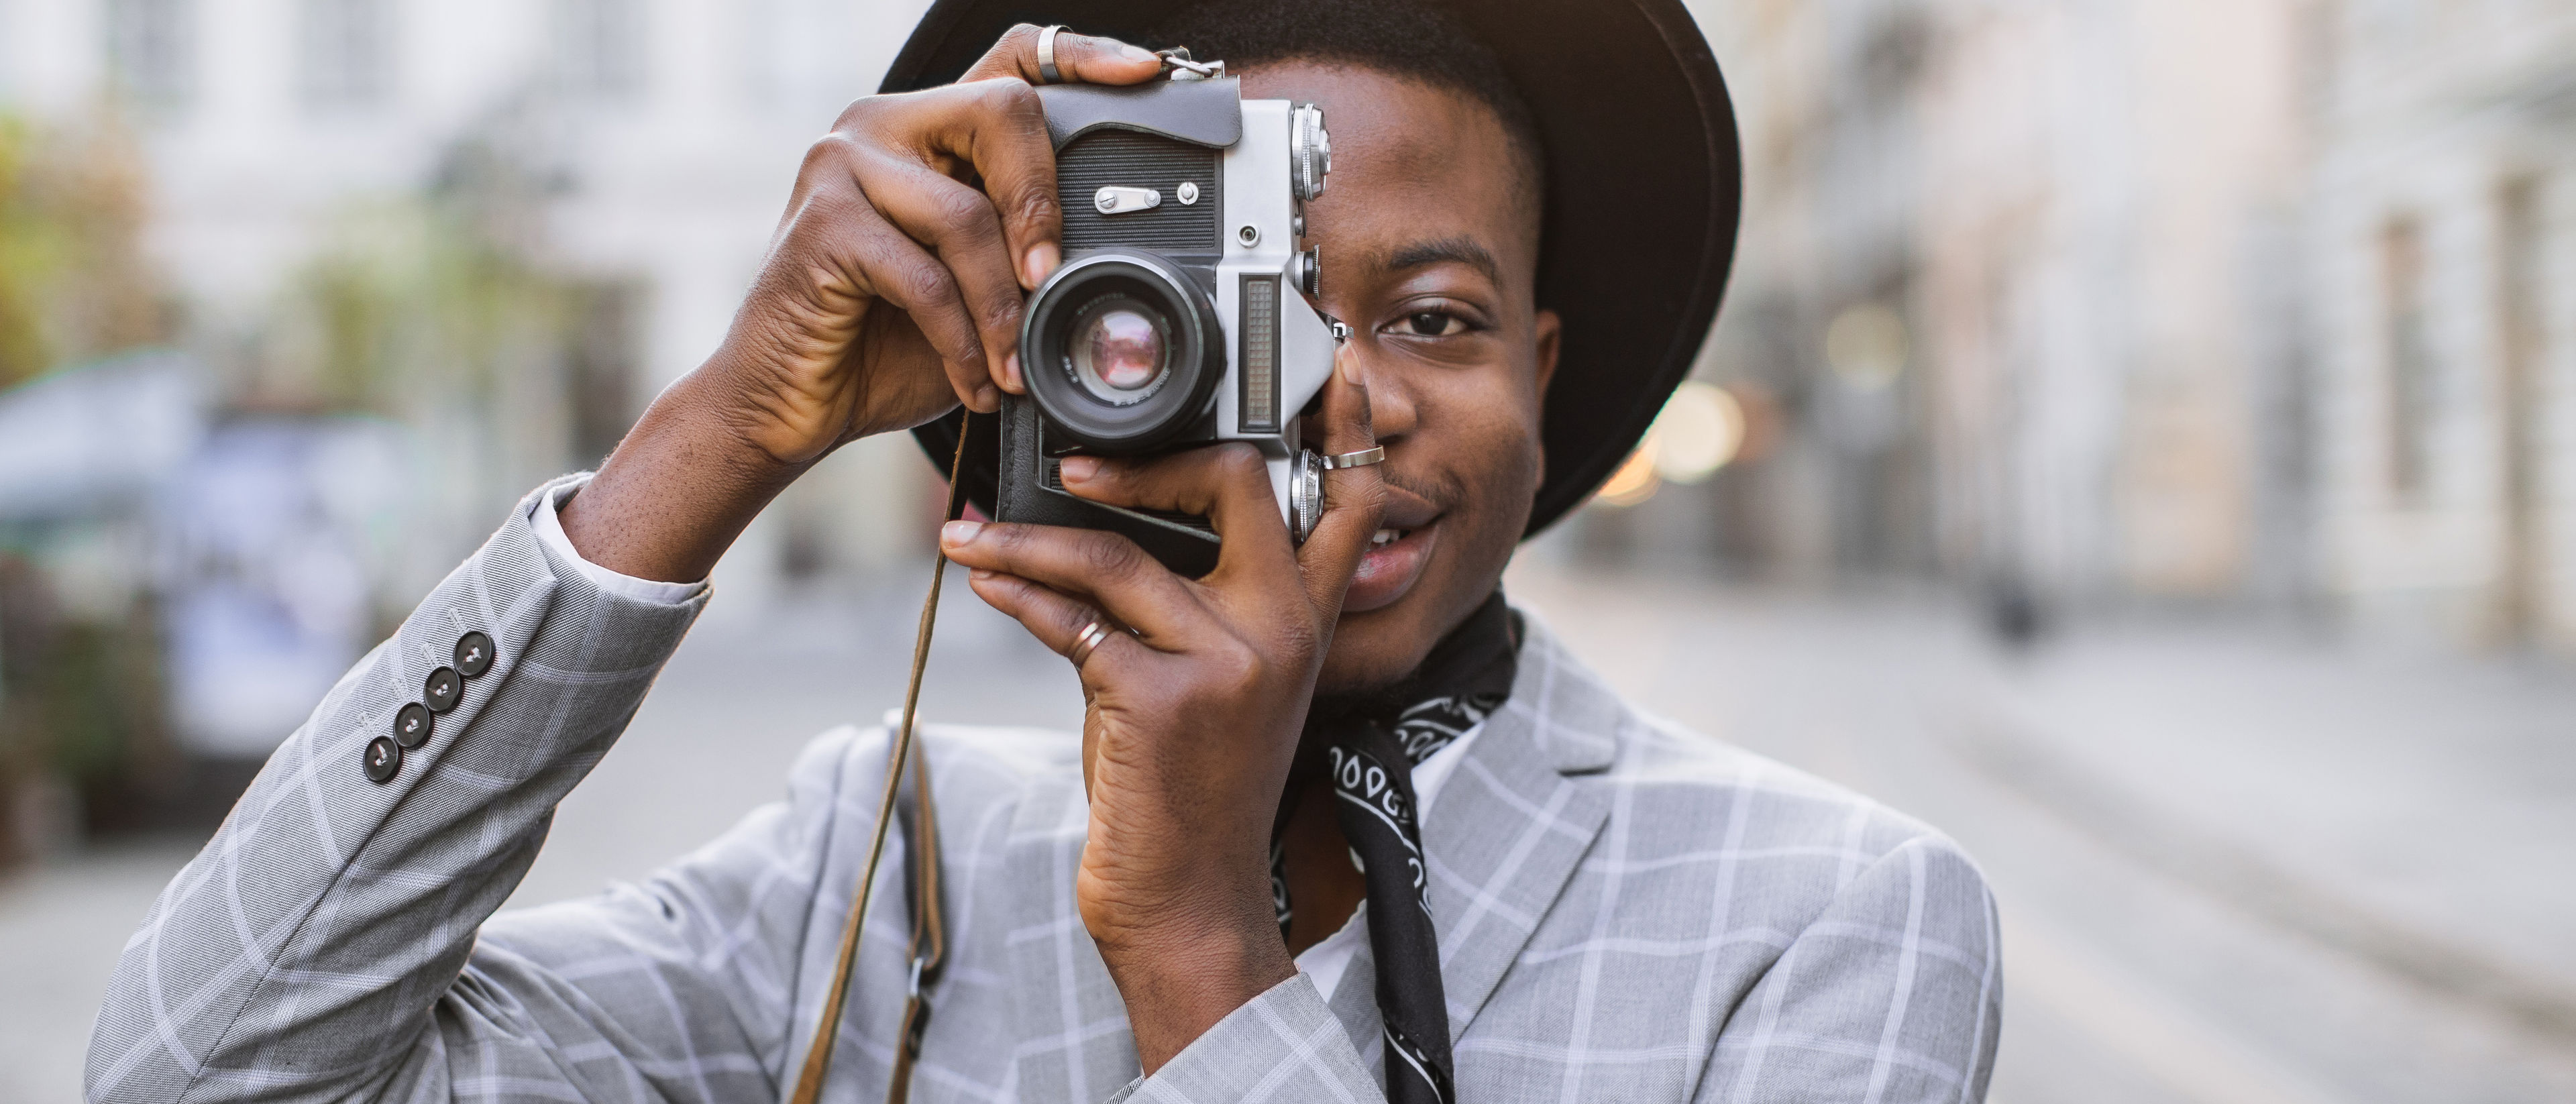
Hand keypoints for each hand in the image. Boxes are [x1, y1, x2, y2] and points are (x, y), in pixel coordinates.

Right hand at [559, 26, 1163, 582]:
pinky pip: (925, 277)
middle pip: (1003, 114)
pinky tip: (976, 380)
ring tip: (1015, 365)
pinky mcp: (823, 224)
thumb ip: (1024, 255)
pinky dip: (962, 340)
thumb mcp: (977, 292)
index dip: (1082, 57)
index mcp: (926, 132)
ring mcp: (843, 165)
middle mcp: (881, 127)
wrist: (787, 405)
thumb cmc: (882, 345)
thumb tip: (1108, 260)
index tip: (1143, 74)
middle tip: (1052, 281)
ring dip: (1005, 307)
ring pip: (968, 215)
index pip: (1012, 58)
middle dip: (1044, 207)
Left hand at [940, 361, 1388, 1070]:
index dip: (1334, 424)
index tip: (1310, 368)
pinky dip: (1015, 592)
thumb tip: (1097, 535)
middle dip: (1142, 459)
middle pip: (1233, 482)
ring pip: (1117, 555)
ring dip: (1024, 540)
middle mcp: (1283, 629)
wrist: (1189, 905)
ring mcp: (1227, 661)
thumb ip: (1189, 607)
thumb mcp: (1218, 687)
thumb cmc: (1191, 796)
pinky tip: (982, 579)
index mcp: (1309, 622)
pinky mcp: (1162, 698)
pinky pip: (1072, 618)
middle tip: (1071, 469)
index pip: (1343, 500)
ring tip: (967, 535)